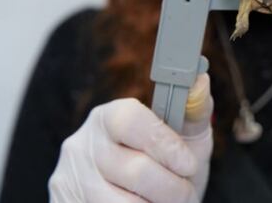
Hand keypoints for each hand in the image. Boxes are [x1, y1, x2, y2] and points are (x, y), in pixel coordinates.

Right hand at [49, 73, 213, 202]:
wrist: (144, 199)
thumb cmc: (167, 166)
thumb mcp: (185, 138)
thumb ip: (194, 111)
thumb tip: (200, 79)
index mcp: (109, 117)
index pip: (130, 120)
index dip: (164, 144)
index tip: (189, 164)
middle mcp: (82, 145)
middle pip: (136, 169)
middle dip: (173, 188)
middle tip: (187, 194)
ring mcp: (71, 180)